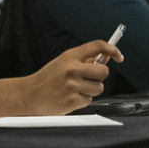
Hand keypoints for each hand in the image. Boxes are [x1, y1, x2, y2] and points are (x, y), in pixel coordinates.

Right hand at [0, 41, 121, 117]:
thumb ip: (82, 60)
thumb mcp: (62, 62)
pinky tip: (70, 97)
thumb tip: (105, 58)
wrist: (29, 95)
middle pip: (103, 71)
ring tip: (75, 89)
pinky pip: (89, 100)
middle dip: (99, 76)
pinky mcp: (73, 100)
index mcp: (70, 56)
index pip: (97, 46)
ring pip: (99, 88)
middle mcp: (72, 69)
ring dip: (91, 90)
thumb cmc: (47, 79)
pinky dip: (82, 100)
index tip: (119, 56)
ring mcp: (73, 85)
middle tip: (89, 78)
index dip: (112, 49)